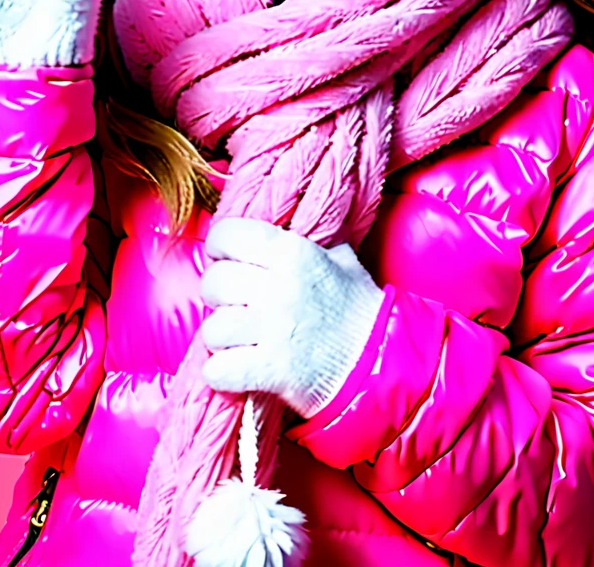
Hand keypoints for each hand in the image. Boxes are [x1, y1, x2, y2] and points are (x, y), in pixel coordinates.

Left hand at [200, 217, 385, 418]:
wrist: (381, 363)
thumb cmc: (358, 311)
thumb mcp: (342, 260)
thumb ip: (313, 239)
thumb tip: (295, 219)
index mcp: (293, 252)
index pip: (227, 234)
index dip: (220, 247)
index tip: (225, 259)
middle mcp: (279, 286)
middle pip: (214, 281)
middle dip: (217, 295)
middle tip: (233, 304)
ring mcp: (273, 329)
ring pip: (212, 328)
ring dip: (220, 338)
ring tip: (237, 339)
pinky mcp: (271, 370)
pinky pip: (218, 370)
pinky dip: (221, 373)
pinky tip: (235, 368)